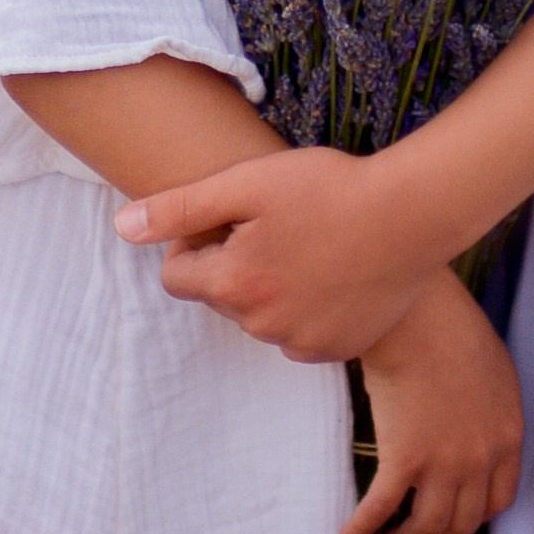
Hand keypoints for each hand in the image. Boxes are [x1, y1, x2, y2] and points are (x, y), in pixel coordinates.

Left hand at [117, 146, 432, 363]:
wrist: (413, 215)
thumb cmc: (330, 188)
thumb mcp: (248, 183)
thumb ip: (180, 208)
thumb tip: (121, 228)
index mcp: (234, 284)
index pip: (176, 276)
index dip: (195, 242)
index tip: (232, 216)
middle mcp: (262, 325)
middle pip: (220, 297)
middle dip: (234, 264)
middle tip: (276, 224)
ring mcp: (301, 344)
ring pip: (260, 316)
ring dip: (270, 286)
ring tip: (309, 244)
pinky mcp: (335, 350)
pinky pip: (298, 332)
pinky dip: (305, 307)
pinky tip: (332, 271)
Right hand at [344, 270, 522, 533]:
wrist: (421, 318)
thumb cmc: (452, 329)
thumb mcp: (494, 371)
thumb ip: (489, 409)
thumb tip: (472, 426)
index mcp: (507, 438)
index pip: (497, 501)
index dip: (474, 521)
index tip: (456, 525)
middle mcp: (480, 460)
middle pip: (462, 523)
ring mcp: (443, 463)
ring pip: (427, 526)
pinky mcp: (404, 458)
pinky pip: (382, 507)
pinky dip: (362, 529)